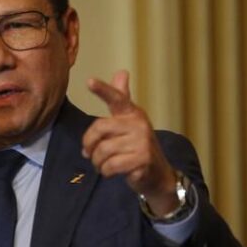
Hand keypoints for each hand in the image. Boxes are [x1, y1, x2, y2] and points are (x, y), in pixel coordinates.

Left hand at [82, 70, 179, 214]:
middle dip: (89, 144)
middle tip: (89, 153)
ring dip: (97, 162)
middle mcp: (139, 124)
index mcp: (132, 113)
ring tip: (101, 165)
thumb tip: (122, 72)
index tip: (89, 81)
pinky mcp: (142, 160)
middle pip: (100, 128)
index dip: (103, 90)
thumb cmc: (137, 146)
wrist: (157, 174)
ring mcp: (142, 142)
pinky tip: (110, 172)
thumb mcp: (129, 122)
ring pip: (103, 150)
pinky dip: (106, 171)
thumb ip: (121, 100)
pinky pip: (111, 165)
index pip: (117, 98)